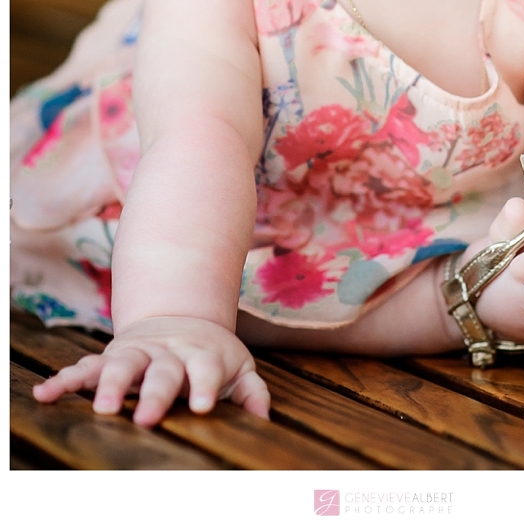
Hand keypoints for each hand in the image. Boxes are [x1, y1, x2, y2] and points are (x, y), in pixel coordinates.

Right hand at [32, 316, 270, 426]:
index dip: (205, 384)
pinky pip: (85, 366)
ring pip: (122, 364)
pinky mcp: (111, 356)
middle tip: (149, 417)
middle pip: (162, 371)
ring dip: (110, 383)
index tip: (204, 405)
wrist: (179, 317)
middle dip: (155, 393)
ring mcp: (137, 352)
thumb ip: (251, 391)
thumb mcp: (238, 368)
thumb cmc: (211, 357)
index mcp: (201, 355)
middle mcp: (167, 352)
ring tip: (103, 407)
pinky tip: (46, 393)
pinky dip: (65, 379)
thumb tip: (264, 420)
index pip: (206, 369)